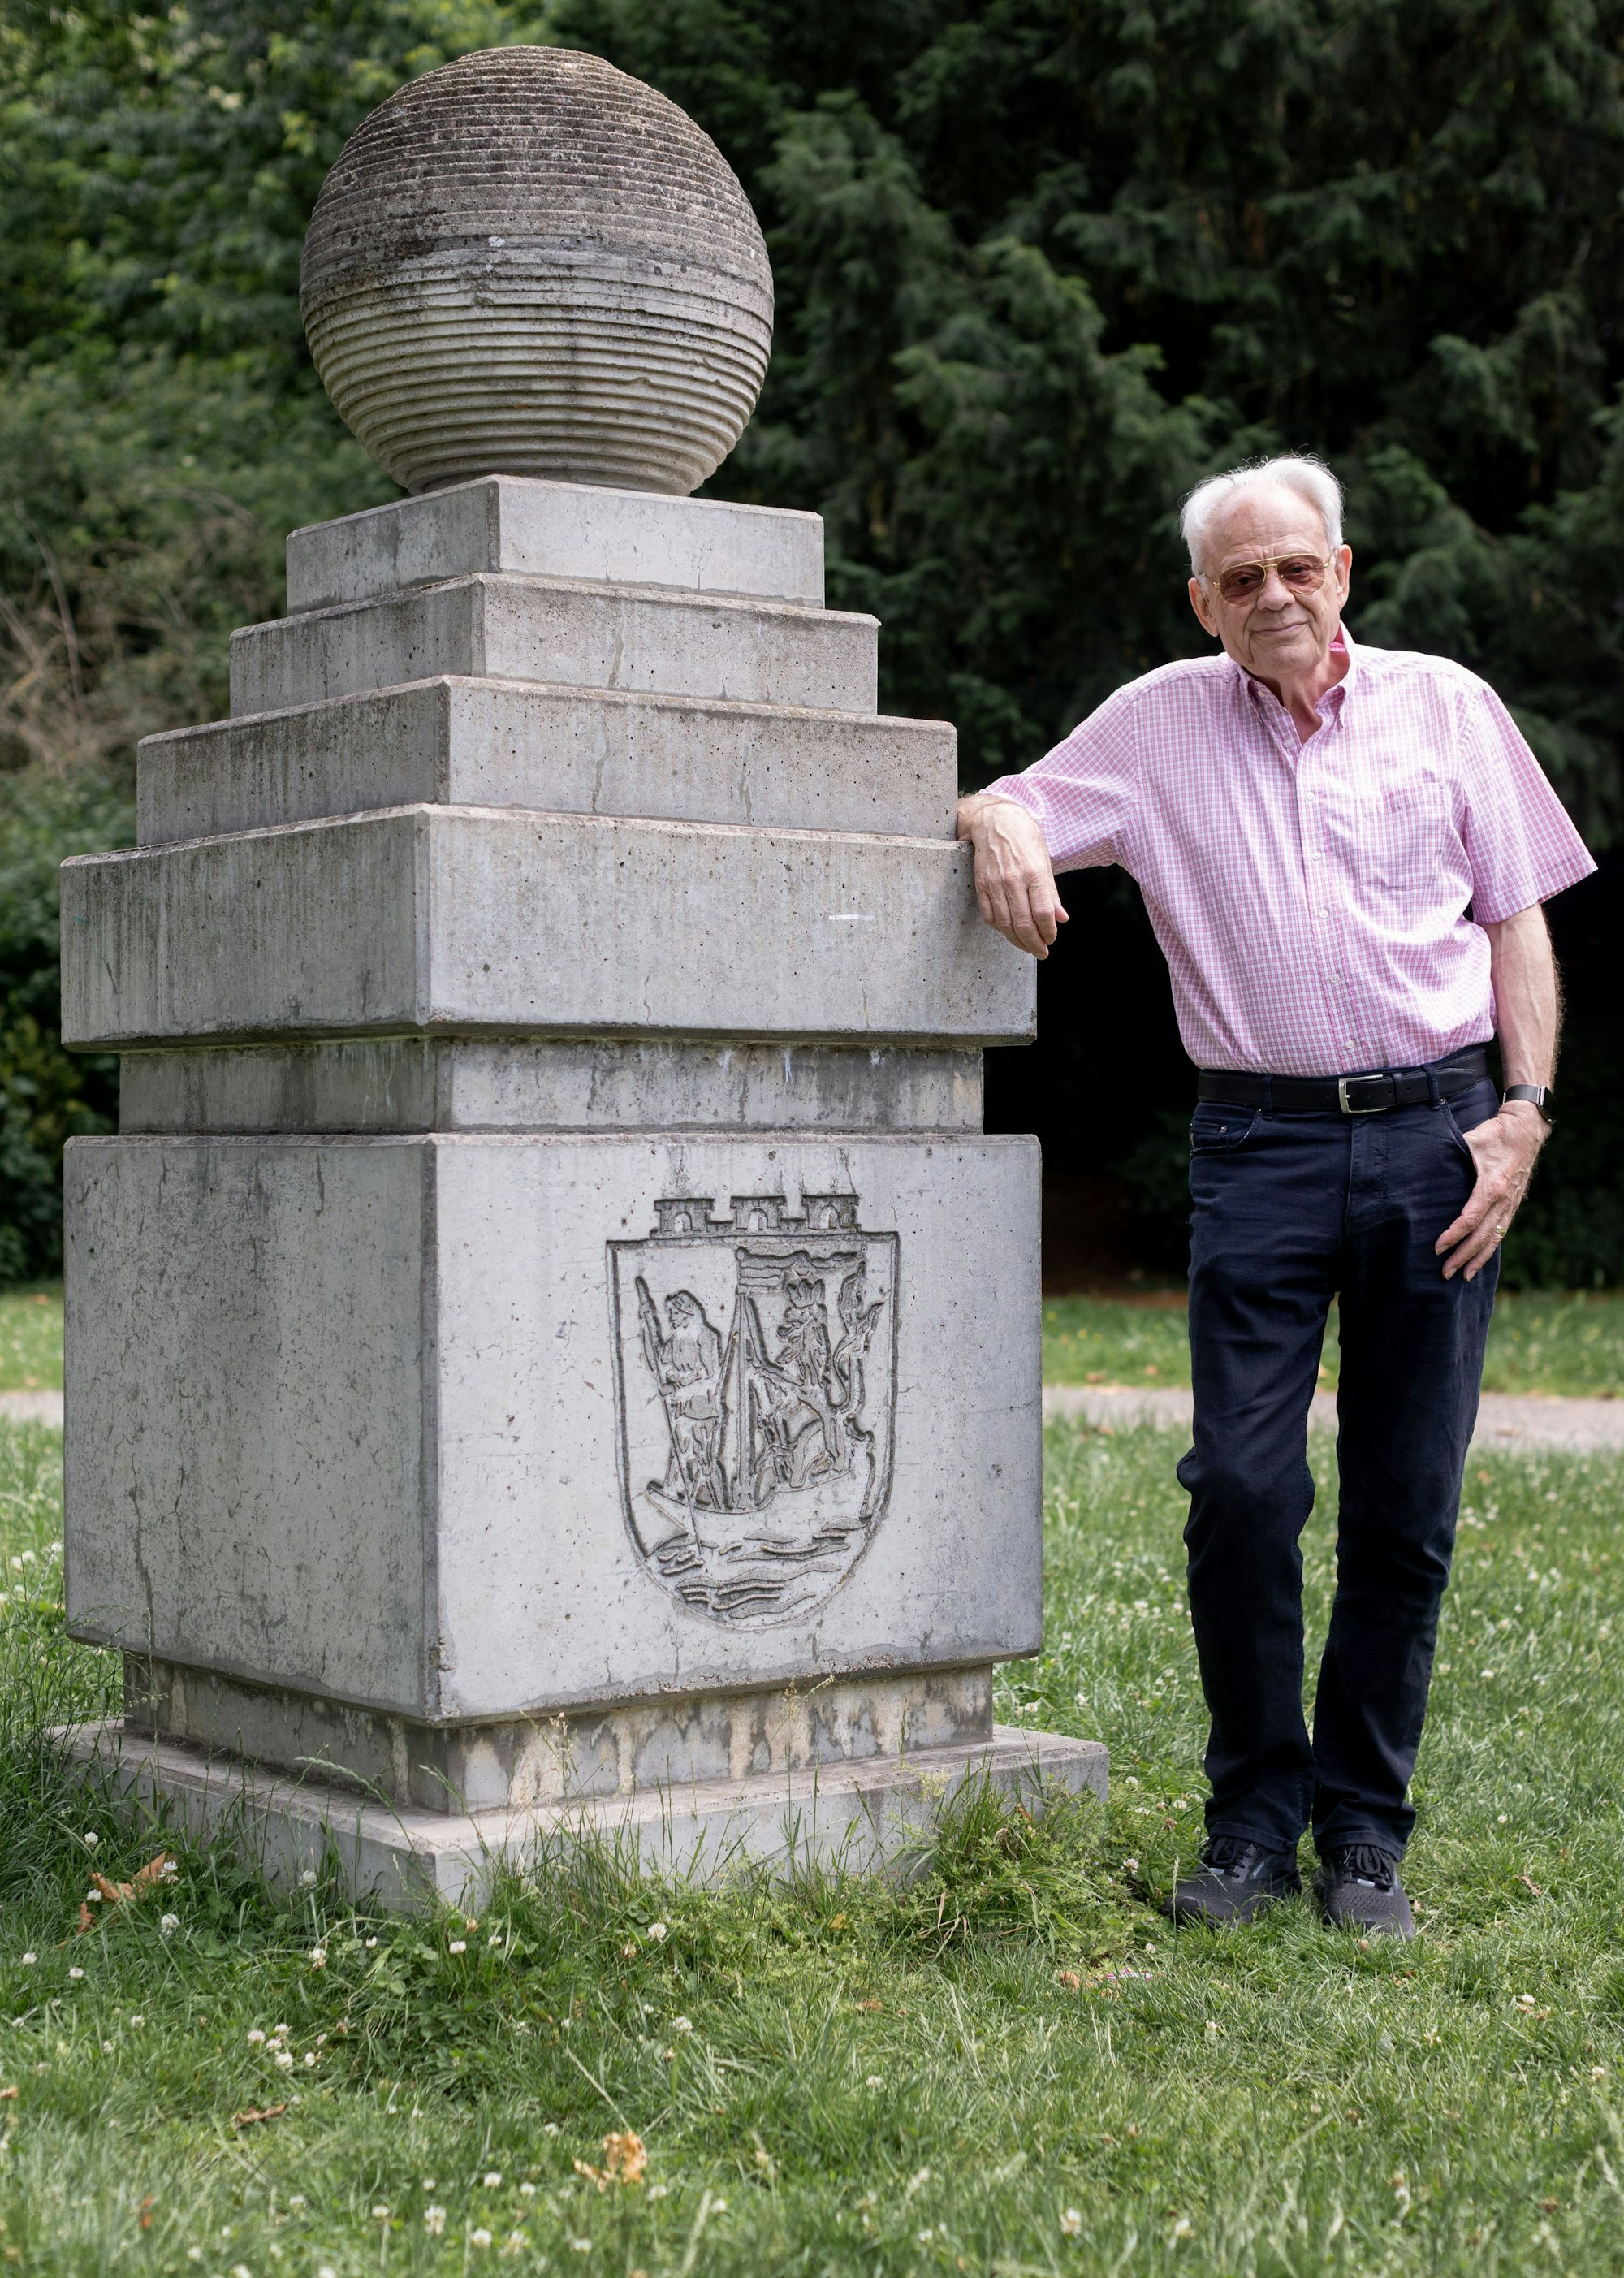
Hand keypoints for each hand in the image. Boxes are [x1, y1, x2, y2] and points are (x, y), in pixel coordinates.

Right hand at [957, 795, 1068, 957]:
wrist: (994, 820)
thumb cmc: (1024, 838)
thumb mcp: (1044, 860)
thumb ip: (1051, 892)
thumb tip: (1061, 918)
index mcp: (1033, 873)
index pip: (1042, 913)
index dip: (1048, 932)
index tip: (1052, 939)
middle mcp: (1013, 880)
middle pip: (1023, 923)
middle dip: (1034, 943)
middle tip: (1041, 953)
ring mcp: (994, 884)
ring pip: (1005, 924)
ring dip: (1017, 941)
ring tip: (1027, 947)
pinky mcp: (981, 885)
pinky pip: (989, 915)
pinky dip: (1000, 928)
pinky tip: (1009, 932)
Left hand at [1435, 1103, 1547, 1280]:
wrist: (1527, 1131)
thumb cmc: (1497, 1134)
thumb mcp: (1472, 1140)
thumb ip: (1451, 1152)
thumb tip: (1425, 1159)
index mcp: (1491, 1187)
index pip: (1469, 1219)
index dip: (1453, 1235)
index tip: (1437, 1247)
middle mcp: (1502, 1200)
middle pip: (1481, 1236)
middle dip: (1463, 1256)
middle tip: (1445, 1273)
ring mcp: (1510, 1204)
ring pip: (1494, 1238)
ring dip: (1478, 1259)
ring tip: (1464, 1276)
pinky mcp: (1513, 1205)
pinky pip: (1502, 1232)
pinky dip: (1490, 1249)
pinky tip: (1480, 1260)